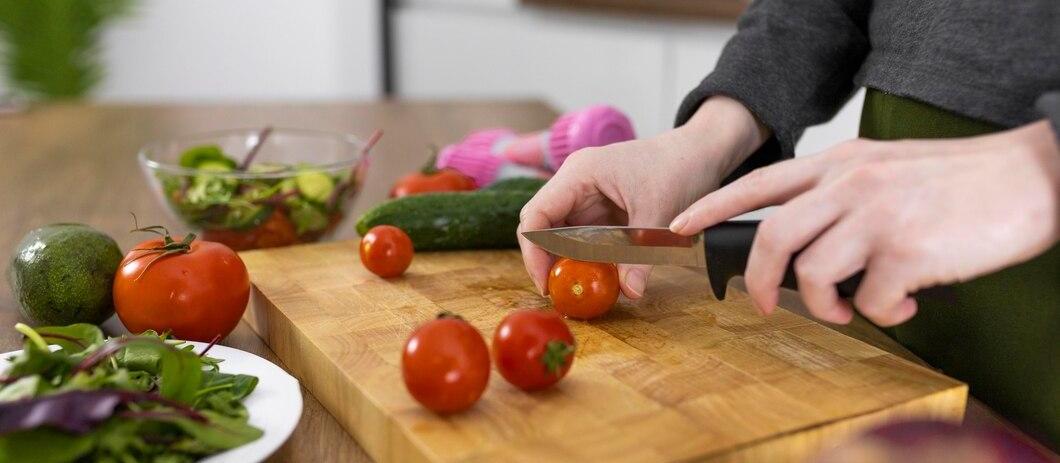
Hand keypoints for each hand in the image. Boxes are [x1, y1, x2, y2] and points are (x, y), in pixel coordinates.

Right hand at [518, 96, 768, 297]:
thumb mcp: (658, 214)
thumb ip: (640, 255)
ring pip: (559, 234)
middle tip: (560, 292)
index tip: (546, 283)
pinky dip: (585, 258)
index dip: (534, 252)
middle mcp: (574, 183)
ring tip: (580, 287)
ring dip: (566, 261)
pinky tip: (598, 275)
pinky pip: (580, 237)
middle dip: (547, 260)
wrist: (698, 152)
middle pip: (541, 226)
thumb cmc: (678, 167)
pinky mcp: (597, 209)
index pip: (536, 215)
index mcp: (579, 174)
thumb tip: (631, 293)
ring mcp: (584, 196)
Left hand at [669, 120, 1059, 325]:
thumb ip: (841, 193)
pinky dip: (883, 314)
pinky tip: (906, 305)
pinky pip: (870, 300)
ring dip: (829, 305)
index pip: (758, 183)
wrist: (1029, 178)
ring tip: (855, 306)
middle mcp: (849, 186)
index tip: (679, 228)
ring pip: (814, 273)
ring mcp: (876, 217)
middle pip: (772, 237)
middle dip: (759, 280)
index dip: (711, 207)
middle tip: (766, 305)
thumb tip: (808, 244)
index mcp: (840, 164)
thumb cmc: (958, 180)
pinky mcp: (906, 252)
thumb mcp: (886, 168)